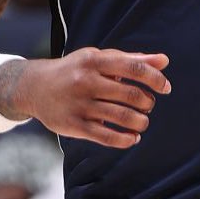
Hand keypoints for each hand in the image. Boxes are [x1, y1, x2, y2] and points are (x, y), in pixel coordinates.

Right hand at [12, 48, 170, 146]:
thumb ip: (131, 59)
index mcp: (94, 60)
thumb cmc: (76, 70)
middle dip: (148, 103)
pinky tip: (132, 137)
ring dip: (141, 122)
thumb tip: (164, 60)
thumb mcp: (99, 58)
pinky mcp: (73, 125)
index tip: (165, 88)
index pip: (134, 68)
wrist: (34, 87)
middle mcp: (86, 81)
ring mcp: (79, 104)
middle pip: (131, 95)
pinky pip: (107, 137)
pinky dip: (126, 139)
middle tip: (148, 105)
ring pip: (122, 117)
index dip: (155, 79)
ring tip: (142, 121)